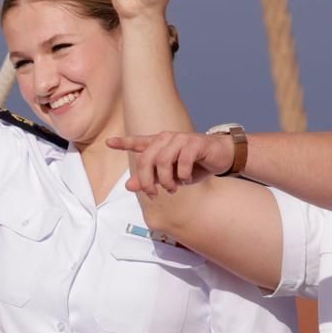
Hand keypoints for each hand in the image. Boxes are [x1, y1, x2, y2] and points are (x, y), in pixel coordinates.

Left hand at [107, 129, 232, 194]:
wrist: (222, 156)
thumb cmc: (195, 166)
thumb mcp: (171, 176)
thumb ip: (150, 179)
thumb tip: (128, 186)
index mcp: (160, 144)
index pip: (138, 142)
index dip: (123, 143)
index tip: (108, 142)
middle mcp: (167, 138)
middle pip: (146, 159)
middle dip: (147, 180)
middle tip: (152, 194)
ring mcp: (181, 139)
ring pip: (163, 161)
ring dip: (166, 180)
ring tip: (173, 188)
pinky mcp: (195, 143)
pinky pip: (182, 162)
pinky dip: (183, 175)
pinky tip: (187, 179)